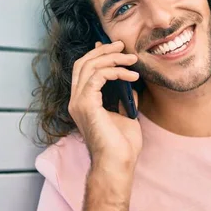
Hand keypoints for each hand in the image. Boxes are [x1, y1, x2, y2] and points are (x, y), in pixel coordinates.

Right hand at [68, 40, 141, 171]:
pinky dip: (116, 71)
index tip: (118, 47)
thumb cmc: (122, 146)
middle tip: (124, 45)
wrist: (117, 164)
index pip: (84, 69)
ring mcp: (78, 102)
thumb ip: (124, 98)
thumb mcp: (125, 115)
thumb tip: (130, 84)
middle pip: (83, 62)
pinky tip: (131, 76)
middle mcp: (76, 100)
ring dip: (113, 58)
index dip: (98, 54)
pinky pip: (98, 76)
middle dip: (105, 50)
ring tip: (133, 60)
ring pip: (90, 66)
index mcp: (83, 102)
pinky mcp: (86, 104)